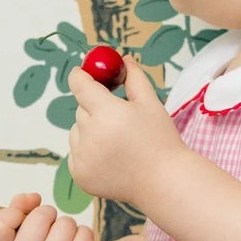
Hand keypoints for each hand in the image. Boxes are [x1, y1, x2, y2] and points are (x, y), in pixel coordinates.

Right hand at [0, 193, 97, 240]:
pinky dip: (84, 237)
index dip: (14, 213)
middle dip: (49, 218)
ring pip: (65, 223)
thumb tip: (32, 197)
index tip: (21, 221)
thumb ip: (16, 211)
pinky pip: (84, 233)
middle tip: (48, 237)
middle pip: (40, 215)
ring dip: (68, 229)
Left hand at [67, 54, 182, 205]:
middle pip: (80, 109)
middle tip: (117, 117)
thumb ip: (133, 77)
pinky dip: (87, 151)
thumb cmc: (160, 141)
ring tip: (117, 141)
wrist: (164, 182)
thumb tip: (122, 59)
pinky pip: (76, 153)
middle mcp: (90, 136)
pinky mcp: (80, 175)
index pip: (80, 85)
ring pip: (76, 131)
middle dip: (94, 108)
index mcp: (106, 113)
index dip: (80, 76)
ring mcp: (82, 158)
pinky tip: (110, 157)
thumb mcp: (150, 103)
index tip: (82, 73)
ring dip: (89, 130)